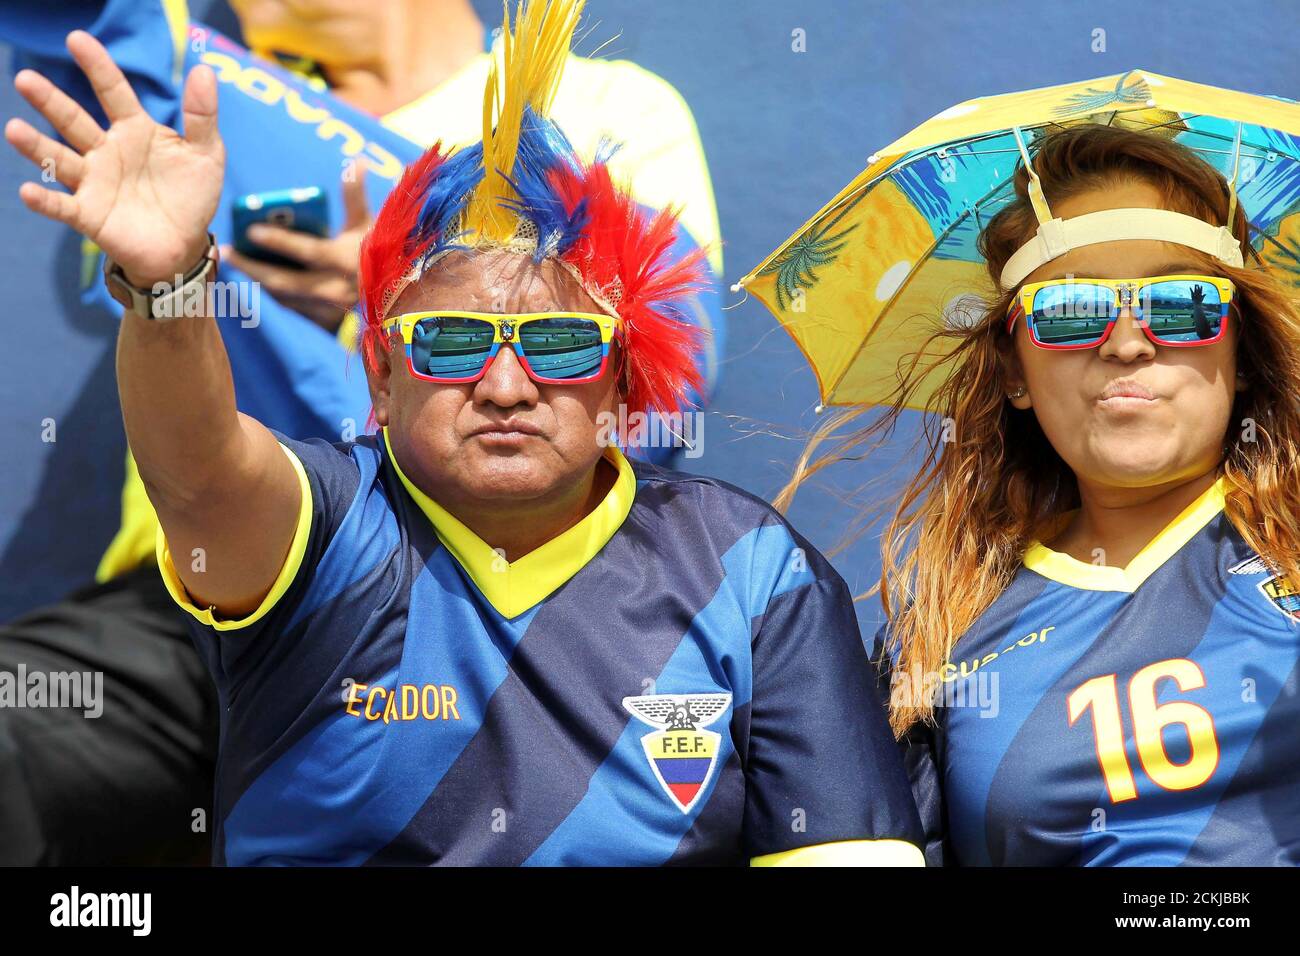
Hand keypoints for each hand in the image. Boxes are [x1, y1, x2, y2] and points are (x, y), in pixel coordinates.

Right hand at [4, 30, 223, 287]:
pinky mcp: (90, 215)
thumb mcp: (206, 154)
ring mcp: (95, 182)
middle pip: (73, 120)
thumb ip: (201, 115)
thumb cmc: (192, 195)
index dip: (97, 67)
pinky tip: (28, 191)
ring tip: (15, 129)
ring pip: (60, 159)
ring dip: (36, 146)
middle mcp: (106, 151)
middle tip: (25, 79)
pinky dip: (45, 200)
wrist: (185, 244)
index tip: (77, 39)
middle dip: (50, 101)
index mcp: (134, 130)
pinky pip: (63, 206)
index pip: (113, 92)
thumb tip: (203, 70)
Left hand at [223, 168, 370, 332]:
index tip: (252, 230)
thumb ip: (356, 197)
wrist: (397, 299)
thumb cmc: (381, 256)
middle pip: (284, 281)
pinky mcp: (322, 322)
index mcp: (345, 261)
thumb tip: (357, 162)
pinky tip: (254, 280)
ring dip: (256, 281)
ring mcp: (326, 310)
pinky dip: (271, 294)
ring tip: (234, 263)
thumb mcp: (370, 226)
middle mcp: (334, 288)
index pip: (308, 251)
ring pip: (282, 296)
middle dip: (252, 267)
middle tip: (226, 252)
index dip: (280, 241)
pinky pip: (289, 308)